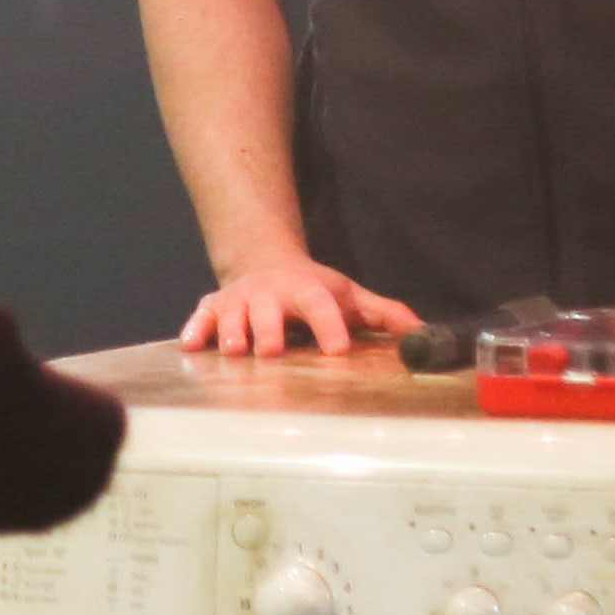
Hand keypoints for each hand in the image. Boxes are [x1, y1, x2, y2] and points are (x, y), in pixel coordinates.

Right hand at [179, 257, 418, 356]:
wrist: (266, 262)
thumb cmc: (313, 289)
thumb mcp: (349, 296)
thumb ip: (385, 314)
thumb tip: (424, 333)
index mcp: (307, 290)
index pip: (320, 306)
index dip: (330, 326)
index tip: (338, 350)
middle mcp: (270, 293)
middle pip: (269, 310)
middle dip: (270, 330)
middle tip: (273, 351)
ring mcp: (239, 300)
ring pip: (232, 315)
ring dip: (232, 331)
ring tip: (234, 351)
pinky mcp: (215, 307)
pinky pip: (201, 317)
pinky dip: (195, 329)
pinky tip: (191, 345)